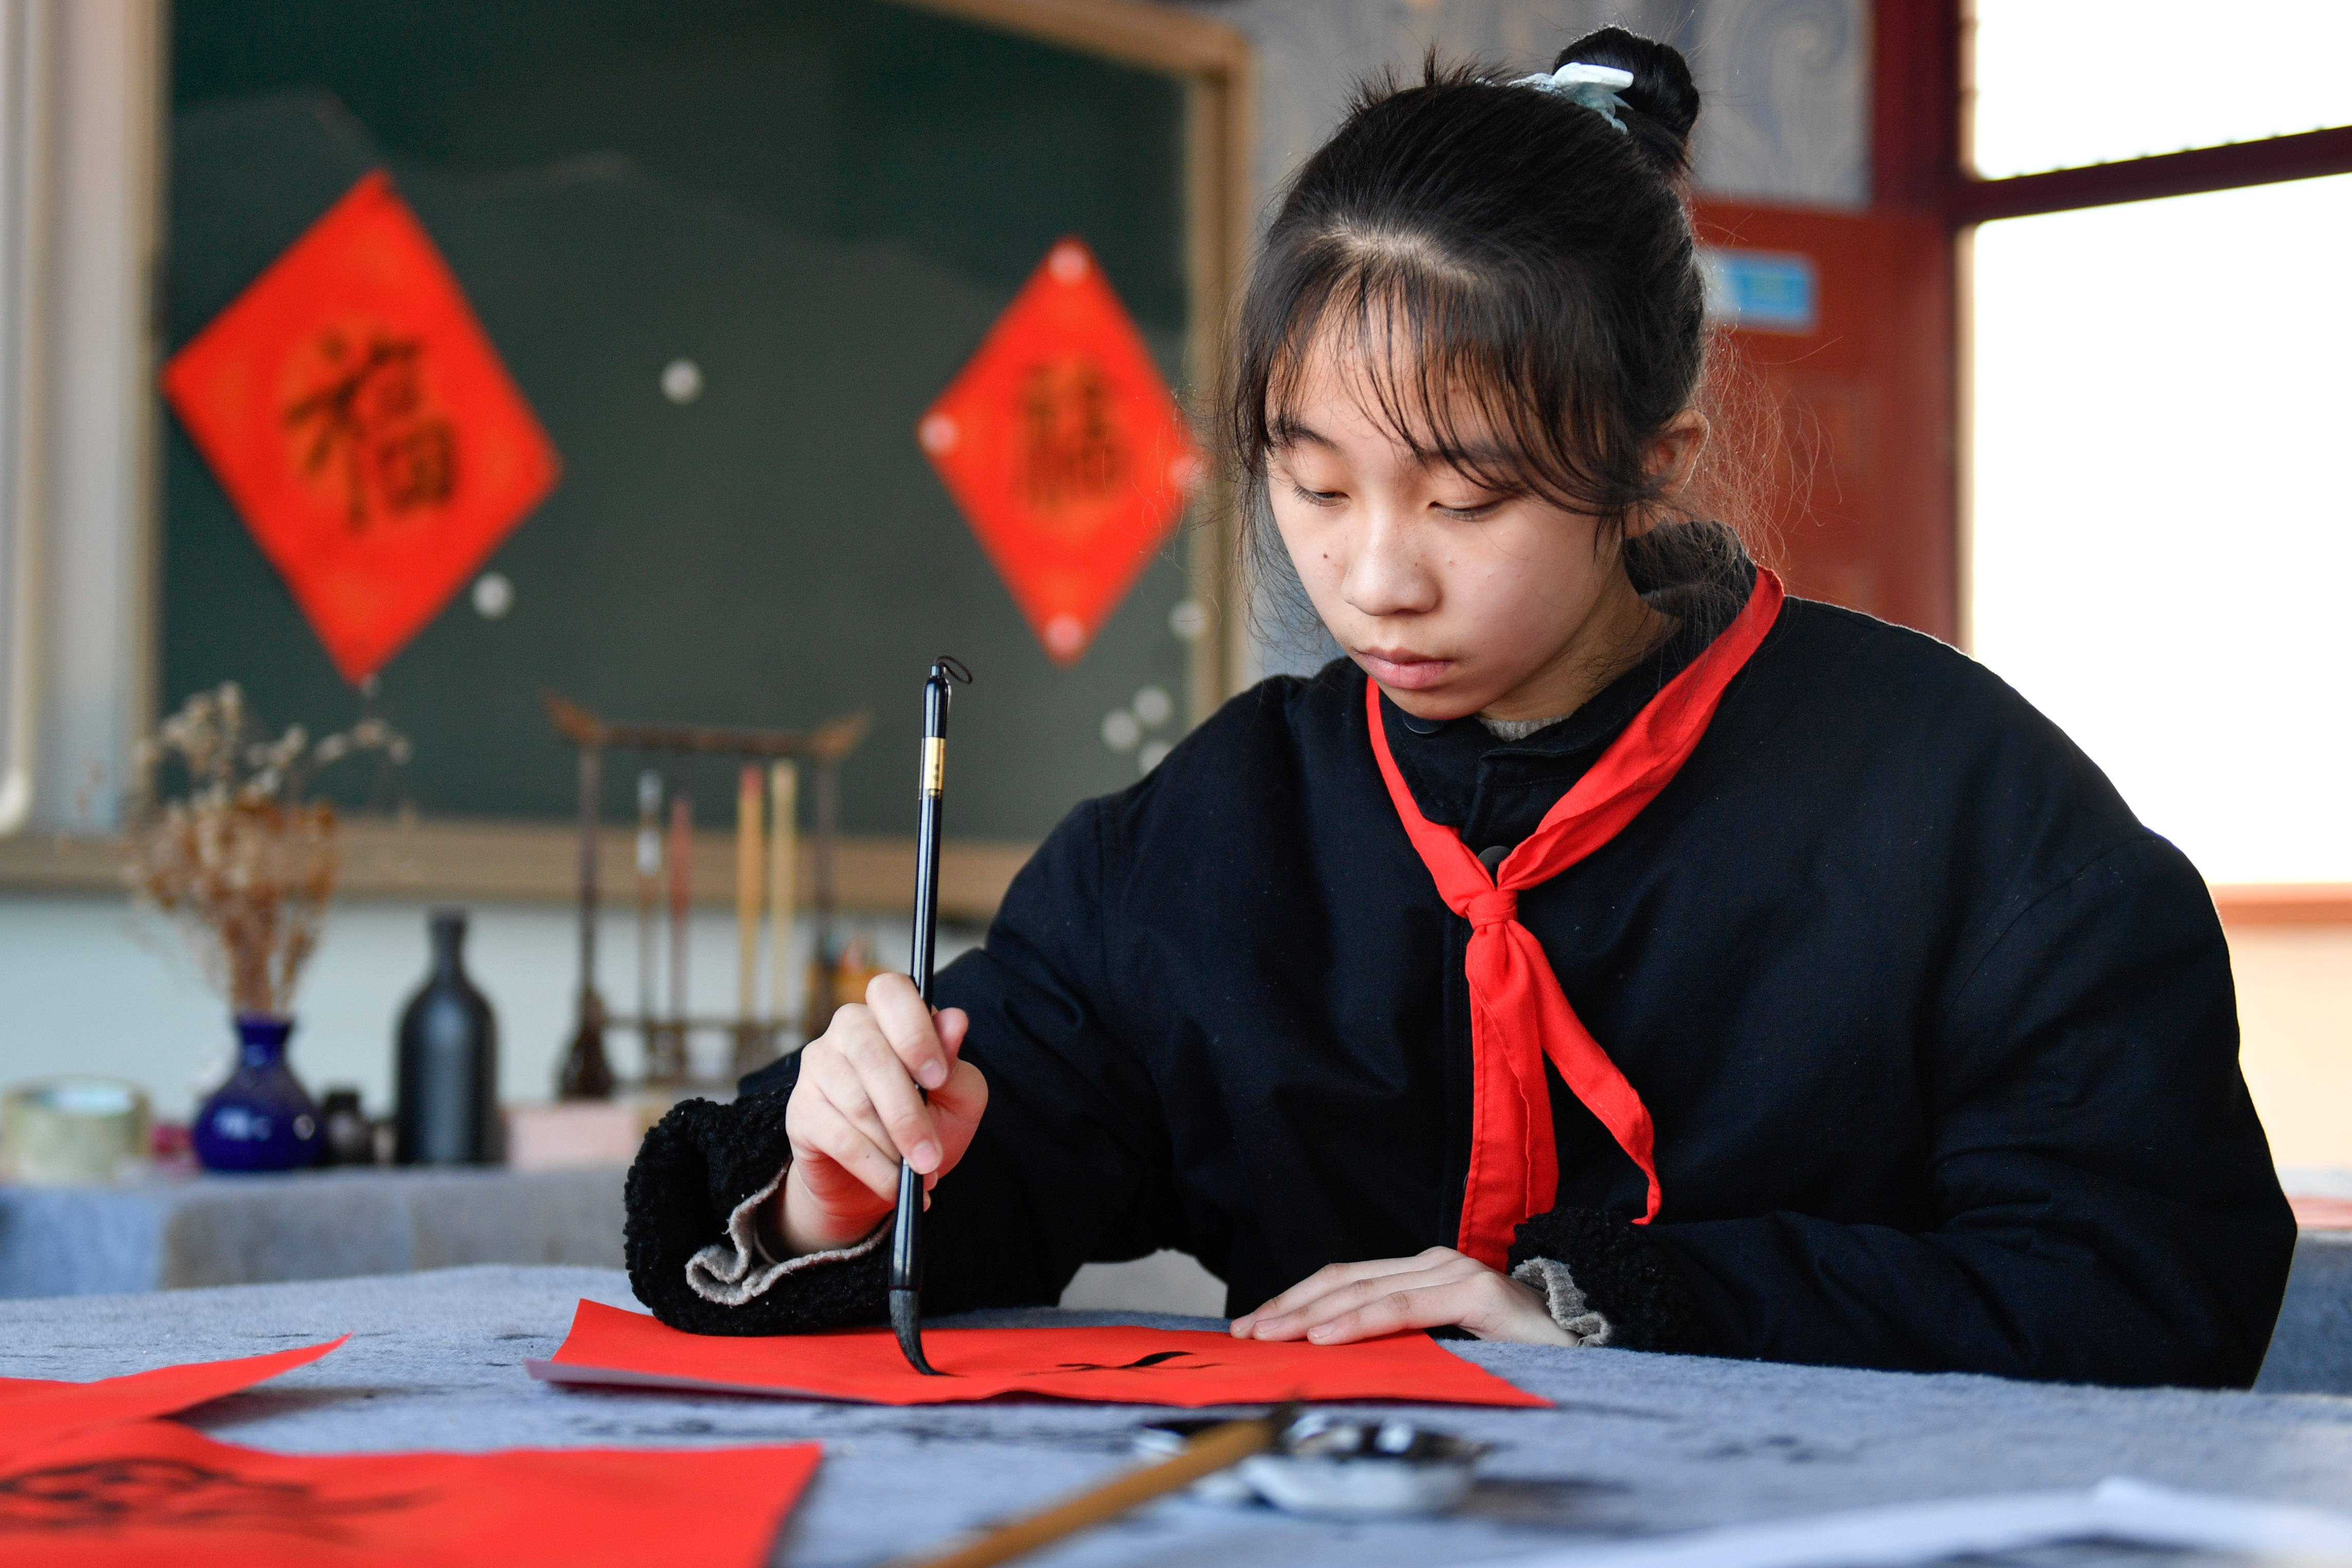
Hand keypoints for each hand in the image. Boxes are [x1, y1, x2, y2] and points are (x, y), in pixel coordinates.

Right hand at [767, 973, 987, 1256]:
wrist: (883, 1176)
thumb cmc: (926, 1122)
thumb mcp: (956, 1097)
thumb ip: (956, 1063)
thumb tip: (956, 1020)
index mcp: (889, 1013)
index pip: (891, 991)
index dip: (913, 1030)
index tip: (937, 1077)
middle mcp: (848, 1030)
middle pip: (871, 1053)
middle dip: (908, 1112)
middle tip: (932, 1155)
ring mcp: (818, 1067)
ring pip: (856, 1102)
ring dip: (895, 1146)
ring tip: (922, 1174)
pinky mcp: (801, 1111)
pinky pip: (840, 1139)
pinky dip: (876, 1169)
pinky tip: (896, 1187)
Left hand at [1229, 1247, 1572, 1345]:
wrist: (1587, 1350)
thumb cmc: (1510, 1355)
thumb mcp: (1439, 1344)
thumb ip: (1397, 1339)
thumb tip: (1328, 1356)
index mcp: (1420, 1272)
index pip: (1343, 1281)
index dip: (1294, 1300)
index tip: (1252, 1325)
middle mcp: (1433, 1263)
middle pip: (1343, 1281)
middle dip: (1289, 1307)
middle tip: (1246, 1333)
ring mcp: (1455, 1273)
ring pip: (1365, 1291)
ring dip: (1311, 1314)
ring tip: (1271, 1334)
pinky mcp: (1476, 1293)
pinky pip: (1404, 1307)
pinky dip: (1360, 1320)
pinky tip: (1326, 1335)